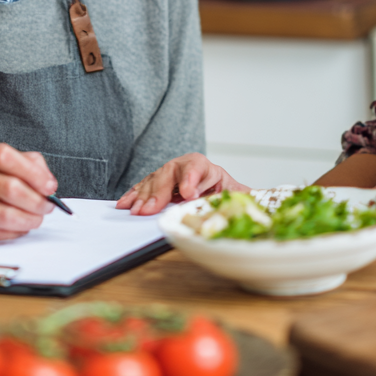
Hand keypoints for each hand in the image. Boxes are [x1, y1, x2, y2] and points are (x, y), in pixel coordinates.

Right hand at [0, 142, 56, 239]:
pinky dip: (14, 232)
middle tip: (47, 207)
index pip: (6, 156)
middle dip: (36, 201)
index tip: (50, 186)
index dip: (33, 173)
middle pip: (9, 188)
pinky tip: (19, 228)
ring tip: (36, 219)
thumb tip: (48, 183)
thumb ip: (25, 164)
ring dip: (28, 220)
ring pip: (4, 215)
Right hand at [115, 154, 248, 215]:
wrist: (214, 188)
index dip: (190, 179)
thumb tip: (250, 195)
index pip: (196, 167)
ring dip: (143, 196)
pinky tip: (125, 203)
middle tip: (151, 208)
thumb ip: (239, 194)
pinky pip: (143, 187)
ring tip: (136, 210)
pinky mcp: (157, 182)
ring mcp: (168, 173)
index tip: (187, 193)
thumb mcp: (235, 193)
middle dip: (159, 192)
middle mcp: (183, 166)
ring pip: (153, 180)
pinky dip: (134, 195)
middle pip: (169, 174)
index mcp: (204, 166)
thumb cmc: (224, 191)